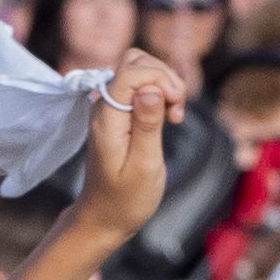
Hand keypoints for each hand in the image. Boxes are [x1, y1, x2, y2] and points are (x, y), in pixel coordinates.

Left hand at [67, 52, 181, 236]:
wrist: (103, 218)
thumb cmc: (125, 200)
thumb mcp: (144, 166)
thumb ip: (147, 124)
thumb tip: (150, 89)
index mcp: (107, 118)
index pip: (132, 70)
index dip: (161, 79)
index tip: (175, 110)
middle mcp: (104, 107)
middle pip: (135, 61)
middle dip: (164, 77)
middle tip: (175, 112)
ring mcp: (109, 108)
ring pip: (139, 69)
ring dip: (164, 84)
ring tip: (173, 116)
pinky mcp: (118, 113)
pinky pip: (139, 86)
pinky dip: (159, 94)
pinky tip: (167, 118)